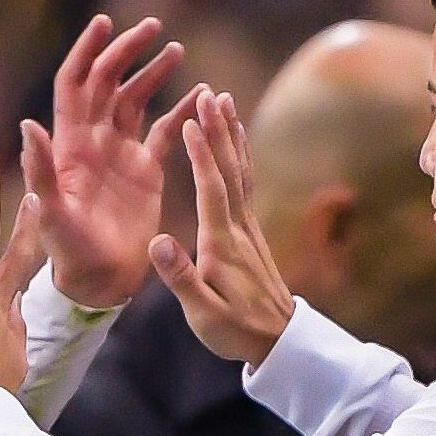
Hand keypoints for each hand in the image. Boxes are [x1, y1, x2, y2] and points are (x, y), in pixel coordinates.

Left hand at [24, 14, 190, 309]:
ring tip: (174, 50)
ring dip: (153, 73)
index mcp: (69, 143)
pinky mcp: (147, 171)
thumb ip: (40, 169)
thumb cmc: (67, 251)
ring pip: (136, 99)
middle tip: (152, 27)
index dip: (86, 51)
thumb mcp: (50, 210)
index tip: (104, 22)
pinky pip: (165, 131)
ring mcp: (121, 153)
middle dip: (127, 51)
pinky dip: (182, 112)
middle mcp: (94, 140)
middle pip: (108, 81)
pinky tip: (201, 96)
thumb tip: (27, 124)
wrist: (99, 281)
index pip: (75, 82)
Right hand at [150, 88, 296, 367]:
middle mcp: (239, 228)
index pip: (211, 189)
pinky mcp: (252, 233)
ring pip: (241, 172)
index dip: (202, 154)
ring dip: (232, 135)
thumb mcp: (202, 313)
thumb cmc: (234, 331)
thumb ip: (180, 278)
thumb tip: (157, 242)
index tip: (190, 120)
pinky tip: (237, 143)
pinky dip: (240, 157)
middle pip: (230, 170)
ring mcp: (249, 228)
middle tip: (211, 93)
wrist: (277, 342)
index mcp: (221, 244)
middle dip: (219, 130)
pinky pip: (245, 185)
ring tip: (225, 103)